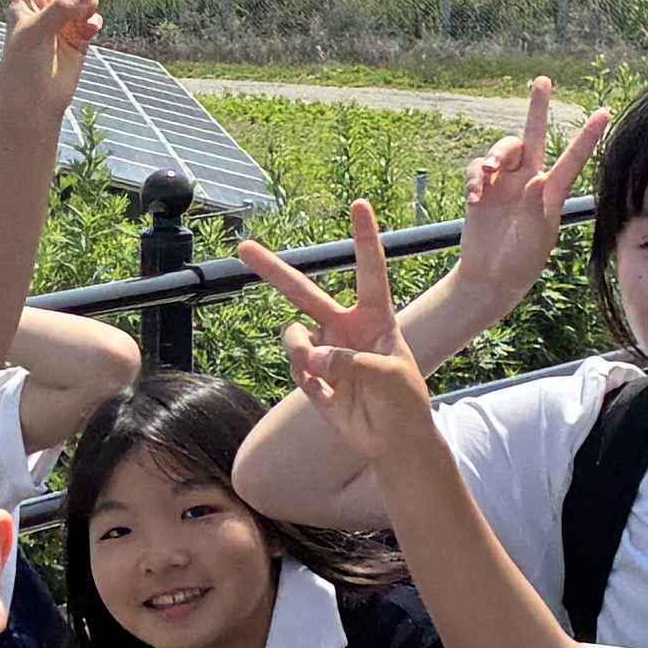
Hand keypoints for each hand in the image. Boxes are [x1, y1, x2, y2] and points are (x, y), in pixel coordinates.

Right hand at [244, 206, 441, 476]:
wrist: (394, 443)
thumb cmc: (405, 402)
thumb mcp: (389, 376)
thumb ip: (351, 361)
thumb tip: (310, 359)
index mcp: (375, 317)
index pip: (369, 270)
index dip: (364, 238)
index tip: (360, 204)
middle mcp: (344, 327)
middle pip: (303, 292)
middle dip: (272, 270)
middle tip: (242, 248)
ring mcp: (324, 351)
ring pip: (293, 338)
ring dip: (301, 355)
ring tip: (322, 375)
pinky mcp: (311, 378)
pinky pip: (295, 370)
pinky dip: (308, 386)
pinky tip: (330, 400)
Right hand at [454, 81, 609, 310]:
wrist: (491, 277)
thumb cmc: (521, 261)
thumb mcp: (536, 237)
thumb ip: (537, 207)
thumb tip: (537, 178)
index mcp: (551, 192)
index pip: (572, 159)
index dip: (587, 136)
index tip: (604, 113)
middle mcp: (529, 180)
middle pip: (534, 135)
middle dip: (537, 107)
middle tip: (543, 80)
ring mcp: (504, 183)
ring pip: (503, 148)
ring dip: (495, 154)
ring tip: (489, 172)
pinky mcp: (482, 189)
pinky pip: (476, 168)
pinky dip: (475, 178)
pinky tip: (476, 198)